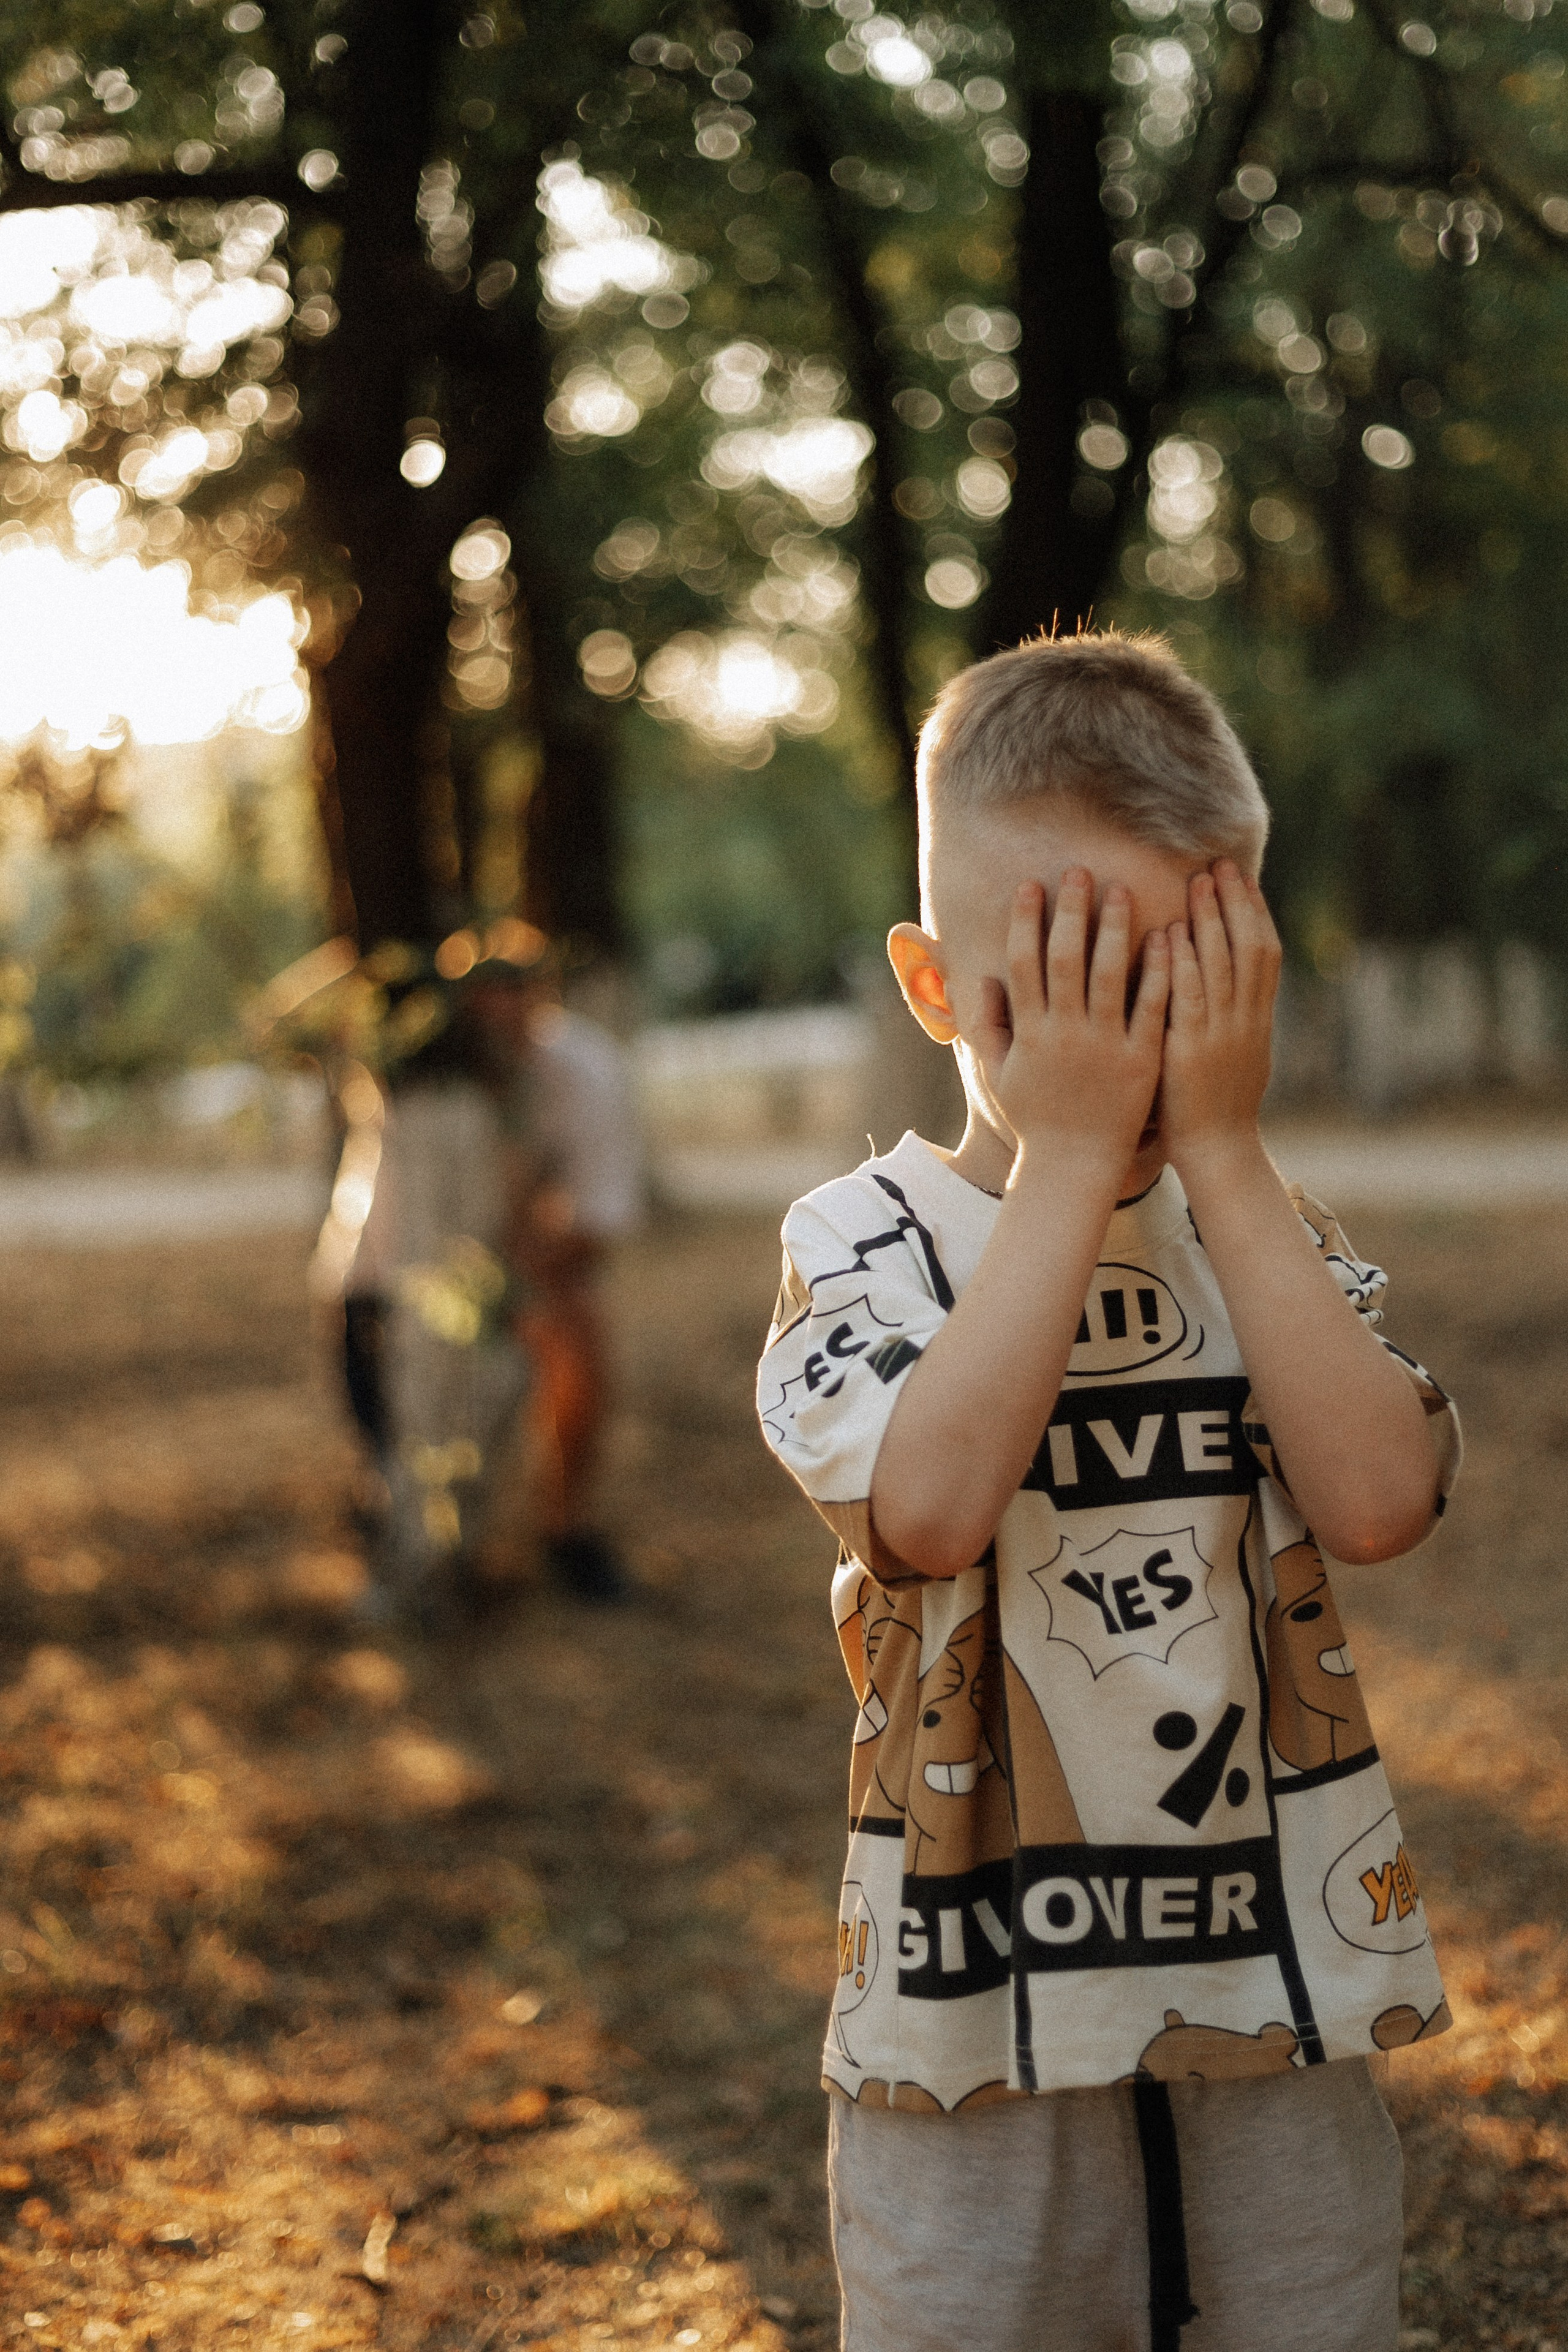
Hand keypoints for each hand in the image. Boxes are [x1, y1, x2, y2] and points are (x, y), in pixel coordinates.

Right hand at [975, 869, 1169, 1179]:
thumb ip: (986, 1026)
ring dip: (1114, 928)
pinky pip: (1150, 1006)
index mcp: (1030, 1032)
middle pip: (1064, 958)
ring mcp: (1104, 1045)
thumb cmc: (1036, 1118)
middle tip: (1079, 871)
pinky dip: (1158, 970)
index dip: (1026, 921)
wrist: (1075, 1165)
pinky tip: (1166, 936)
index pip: (1024, 963)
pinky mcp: (1141, 1059)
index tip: (1032, 886)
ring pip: (1109, 974)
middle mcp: (1064, 1033)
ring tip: (1122, 890)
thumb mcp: (998, 1074)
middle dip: (1070, 911)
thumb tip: (979, 979)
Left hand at [1160, 861, 1281, 1170]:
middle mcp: (1247, 1019)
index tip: (1242, 877)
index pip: (1265, 953)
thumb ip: (1234, 1016)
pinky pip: (1189, 997)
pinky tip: (1170, 932)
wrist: (1220, 1152)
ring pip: (1223, 964)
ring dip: (1211, 919)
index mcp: (1259, 1018)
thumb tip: (1230, 983)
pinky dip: (1182, 962)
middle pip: (1249, 947)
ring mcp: (1223, 1034)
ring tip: (1197, 881)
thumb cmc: (1217, 1106)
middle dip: (1235, 902)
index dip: (1255, 912)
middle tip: (1219, 863)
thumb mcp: (1237, 1054)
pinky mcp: (1193, 1050)